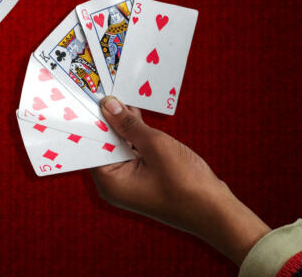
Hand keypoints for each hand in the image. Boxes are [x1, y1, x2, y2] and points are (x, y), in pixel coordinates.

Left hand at [91, 97, 269, 265]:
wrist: (216, 212)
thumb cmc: (186, 185)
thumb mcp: (155, 146)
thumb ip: (130, 124)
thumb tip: (108, 105)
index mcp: (110, 182)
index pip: (91, 146)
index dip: (89, 121)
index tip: (85, 97)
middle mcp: (115, 183)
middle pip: (104, 144)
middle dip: (105, 118)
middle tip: (99, 89)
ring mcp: (131, 180)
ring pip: (120, 144)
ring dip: (121, 122)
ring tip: (115, 92)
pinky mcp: (145, 175)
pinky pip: (134, 149)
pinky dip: (135, 132)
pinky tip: (133, 109)